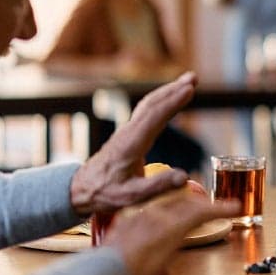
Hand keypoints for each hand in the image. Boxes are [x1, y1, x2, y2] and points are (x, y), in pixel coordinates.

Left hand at [70, 72, 196, 215]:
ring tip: (188, 82)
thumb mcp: (132, 196)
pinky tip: (171, 97)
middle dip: (173, 89)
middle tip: (194, 78)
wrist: (82, 188)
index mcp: (131, 145)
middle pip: (152, 104)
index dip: (173, 103)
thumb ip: (158, 186)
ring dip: (168, 91)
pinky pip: (146, 111)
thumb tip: (184, 176)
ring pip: (149, 105)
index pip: (154, 118)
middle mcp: (129, 133)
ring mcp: (128, 131)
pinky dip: (161, 100)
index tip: (189, 90)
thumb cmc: (106, 193)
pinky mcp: (129, 133)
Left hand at [104, 190, 240, 274]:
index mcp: (169, 226)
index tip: (235, 207)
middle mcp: (156, 216)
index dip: (220, 208)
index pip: (200, 212)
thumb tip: (171, 257)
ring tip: (193, 208)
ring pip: (169, 204)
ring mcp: (141, 216)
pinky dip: (164, 211)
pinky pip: (151, 210)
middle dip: (204, 204)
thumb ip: (171, 254)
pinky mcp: (128, 219)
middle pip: (186, 204)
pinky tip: (162, 216)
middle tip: (217, 207)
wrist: (103, 273)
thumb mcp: (161, 268)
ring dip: (185, 205)